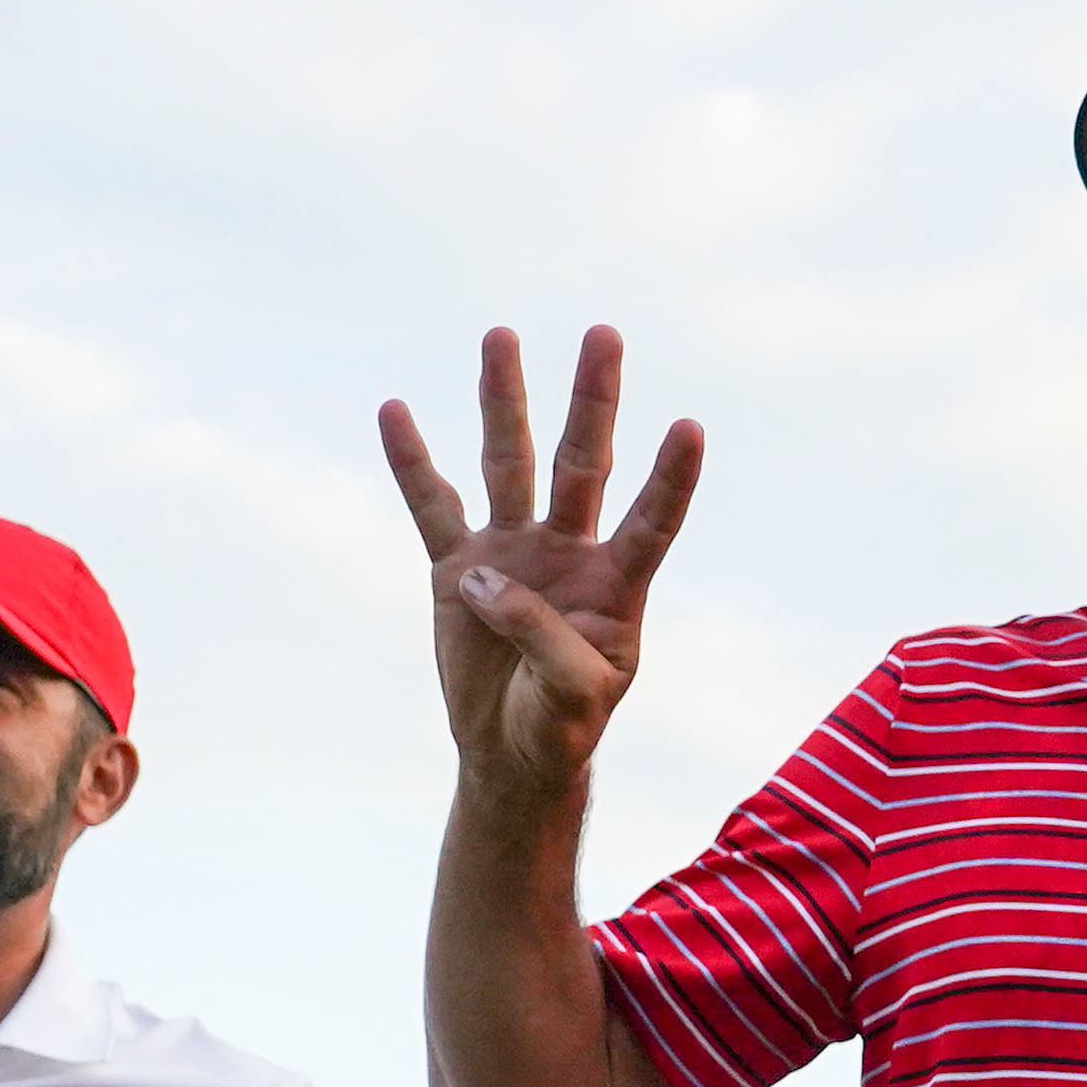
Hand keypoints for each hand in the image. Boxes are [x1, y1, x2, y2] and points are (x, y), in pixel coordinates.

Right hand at [385, 325, 705, 808]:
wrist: (511, 752)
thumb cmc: (561, 728)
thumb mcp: (573, 698)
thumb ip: (542, 637)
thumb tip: (486, 578)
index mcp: (618, 584)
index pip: (652, 520)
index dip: (671, 478)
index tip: (690, 427)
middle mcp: (569, 551)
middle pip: (583, 462)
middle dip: (593, 401)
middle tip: (605, 334)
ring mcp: (512, 552)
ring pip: (509, 462)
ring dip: (505, 400)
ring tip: (501, 336)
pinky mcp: (459, 568)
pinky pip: (432, 504)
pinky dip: (412, 461)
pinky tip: (395, 410)